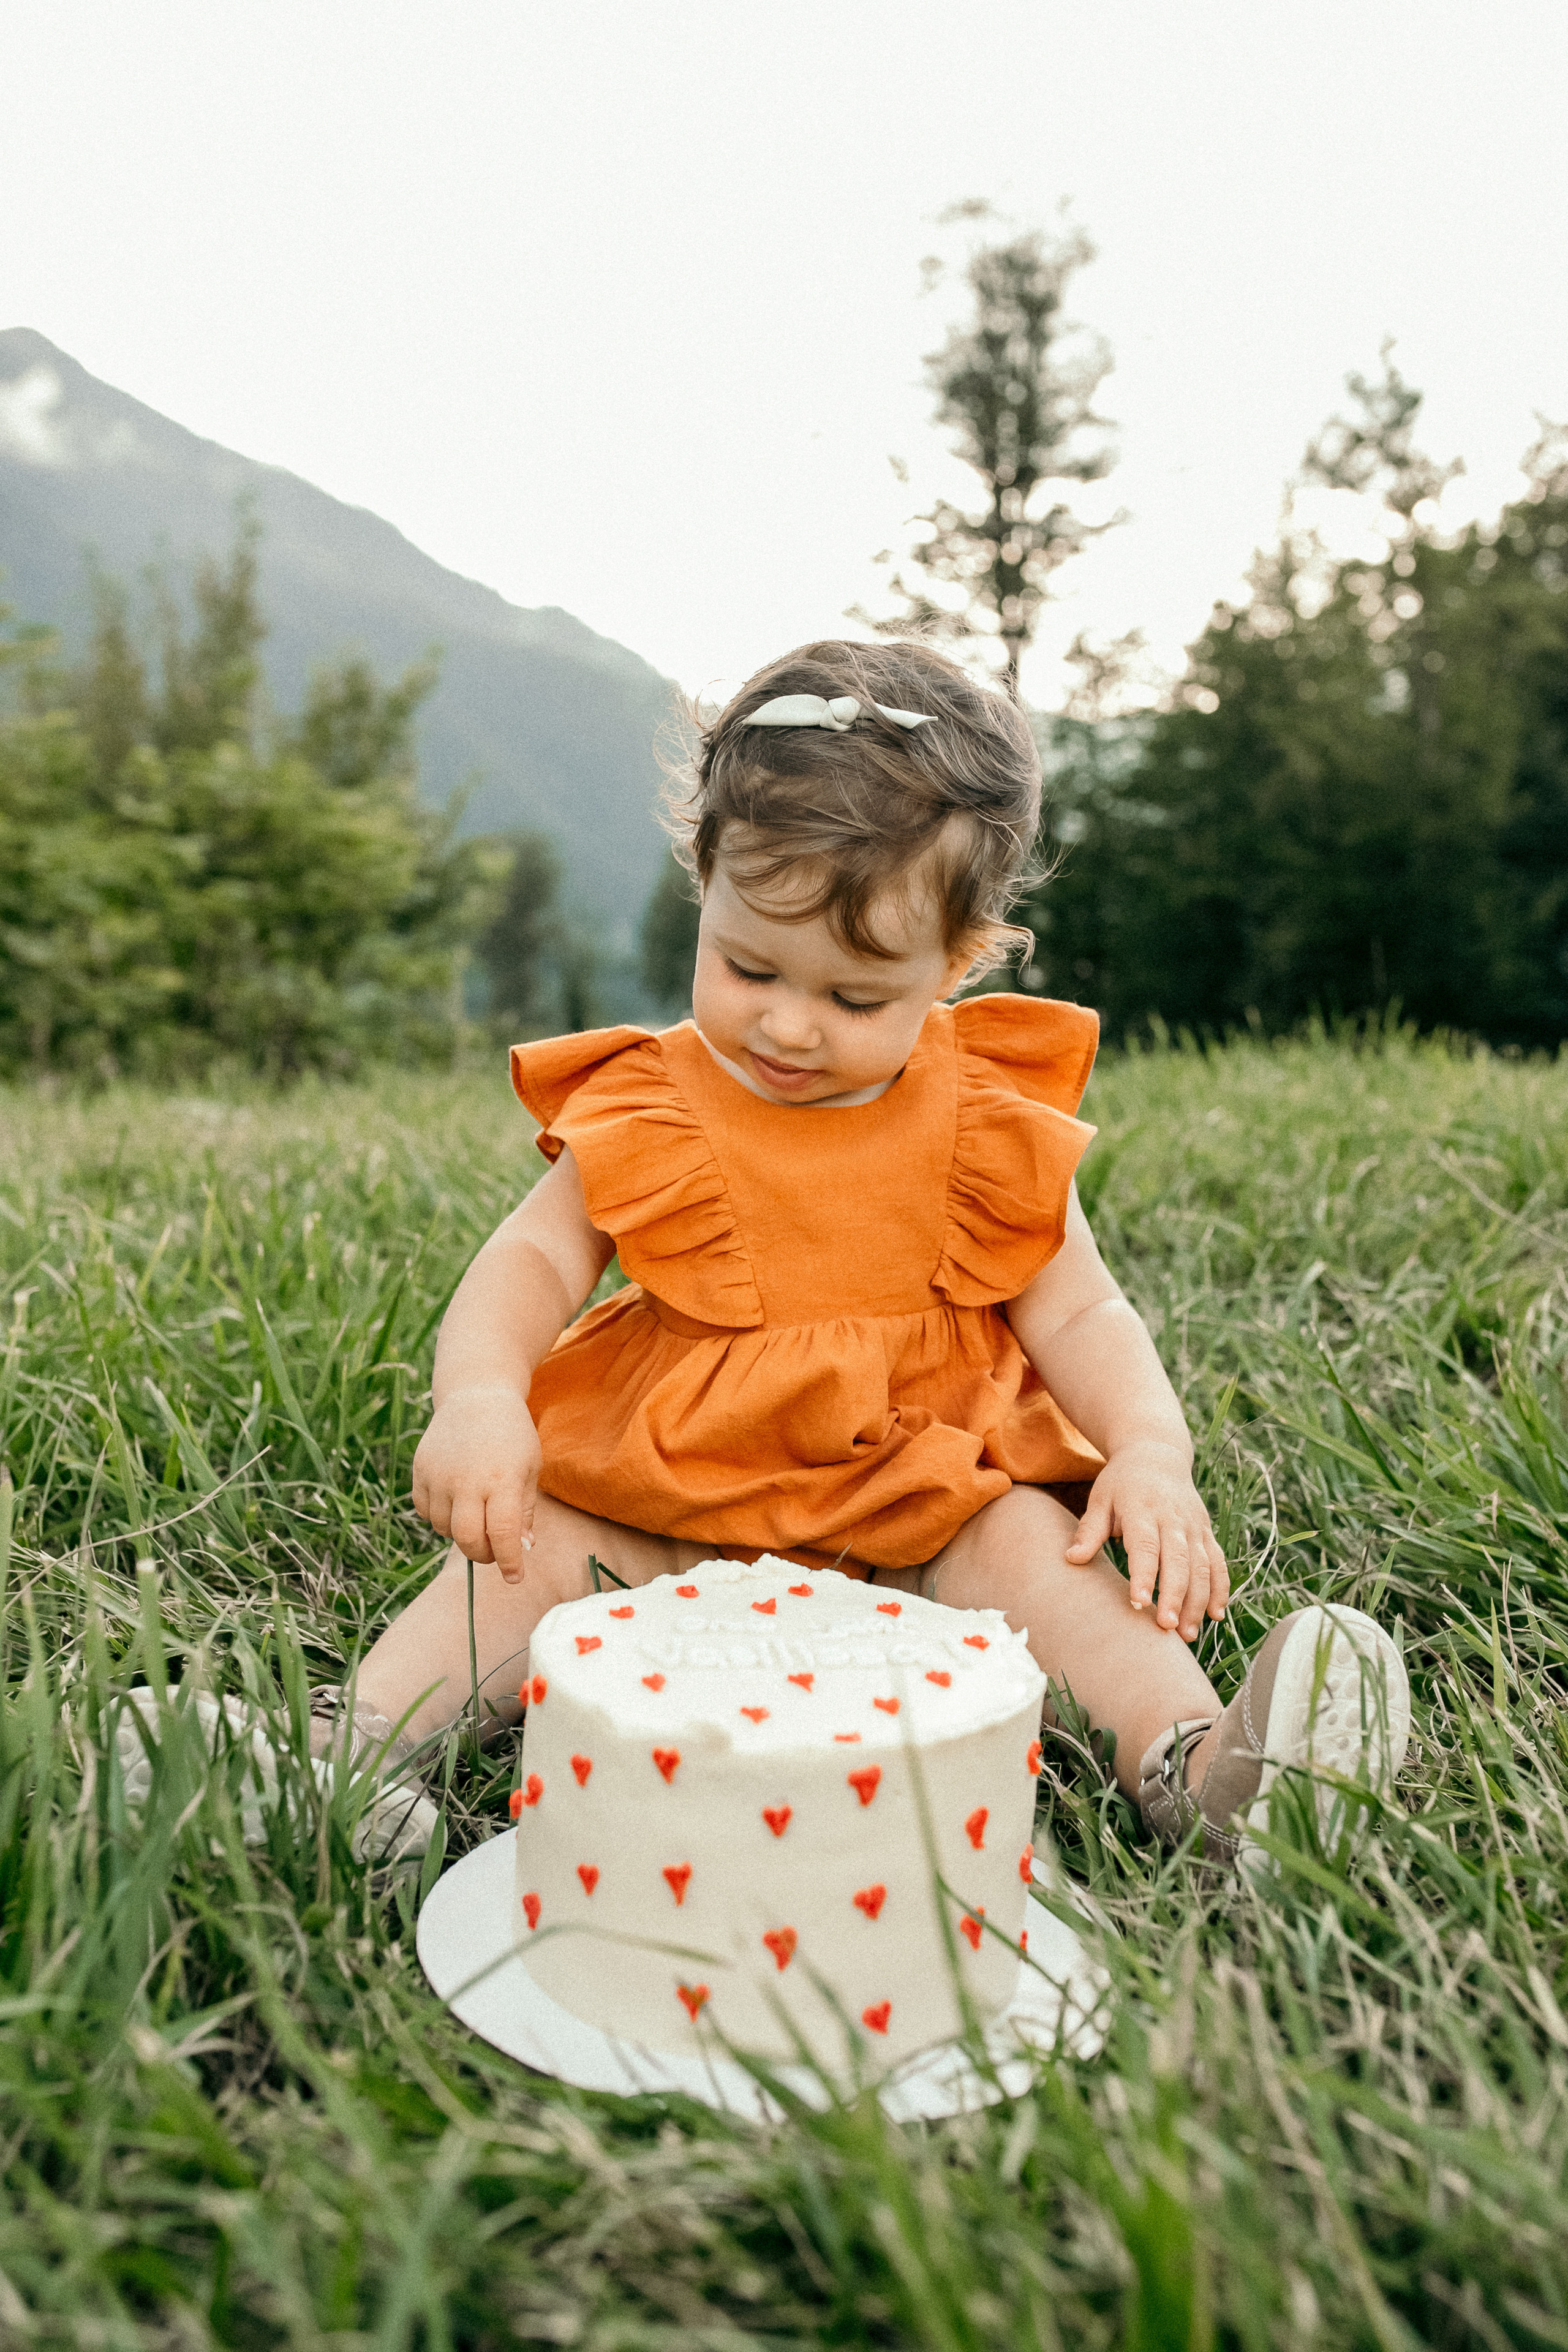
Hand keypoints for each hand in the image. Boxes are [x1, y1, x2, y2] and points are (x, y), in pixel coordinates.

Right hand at [411, 1383, 541, 1584]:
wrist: (476, 1395)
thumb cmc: (512, 1435)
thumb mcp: (530, 1467)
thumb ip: (525, 1510)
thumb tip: (522, 1548)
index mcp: (502, 1479)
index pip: (502, 1534)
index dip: (509, 1562)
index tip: (515, 1577)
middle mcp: (467, 1480)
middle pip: (467, 1539)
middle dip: (482, 1554)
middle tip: (493, 1551)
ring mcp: (439, 1475)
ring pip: (444, 1529)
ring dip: (462, 1534)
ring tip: (477, 1515)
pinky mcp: (420, 1471)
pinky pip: (425, 1512)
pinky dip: (441, 1517)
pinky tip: (456, 1502)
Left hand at [1064, 1439, 1228, 1640]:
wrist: (1157, 1454)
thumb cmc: (1121, 1482)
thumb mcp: (1100, 1499)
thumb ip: (1089, 1531)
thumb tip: (1071, 1560)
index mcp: (1143, 1509)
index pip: (1146, 1545)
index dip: (1144, 1574)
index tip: (1139, 1602)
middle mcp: (1173, 1518)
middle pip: (1179, 1560)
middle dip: (1175, 1596)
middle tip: (1166, 1628)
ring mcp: (1194, 1525)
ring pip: (1202, 1566)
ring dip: (1198, 1601)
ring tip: (1187, 1634)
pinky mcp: (1206, 1532)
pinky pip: (1218, 1563)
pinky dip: (1220, 1589)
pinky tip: (1215, 1615)